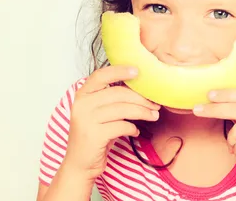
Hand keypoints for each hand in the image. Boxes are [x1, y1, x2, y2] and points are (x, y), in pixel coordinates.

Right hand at [63, 66, 160, 180]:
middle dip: (141, 98)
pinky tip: (134, 131)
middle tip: (155, 103)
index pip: (100, 75)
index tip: (137, 71)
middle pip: (118, 93)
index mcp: (82, 95)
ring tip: (153, 116)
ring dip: (143, 112)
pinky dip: (133, 128)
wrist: (79, 164)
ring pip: (123, 109)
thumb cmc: (94, 134)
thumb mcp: (99, 112)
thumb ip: (111, 98)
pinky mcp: (94, 135)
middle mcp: (81, 105)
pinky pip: (122, 126)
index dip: (119, 71)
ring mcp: (86, 120)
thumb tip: (141, 88)